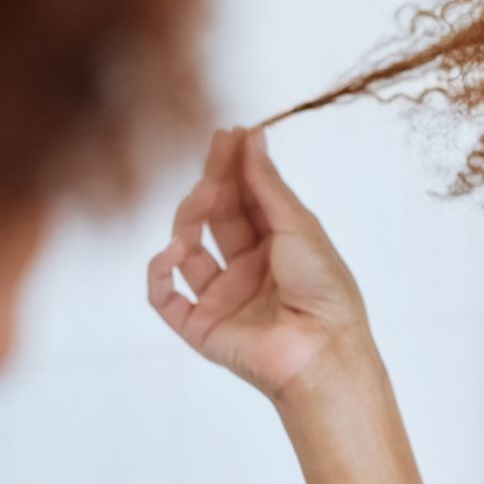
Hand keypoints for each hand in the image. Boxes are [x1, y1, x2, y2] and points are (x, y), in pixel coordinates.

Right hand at [147, 126, 372, 402]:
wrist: (322, 350)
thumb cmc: (324, 290)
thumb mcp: (298, 227)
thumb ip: (268, 184)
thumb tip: (253, 137)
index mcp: (278, 247)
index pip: (246, 198)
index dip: (234, 167)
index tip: (227, 134)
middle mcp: (248, 269)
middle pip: (215, 218)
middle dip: (211, 185)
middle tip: (213, 158)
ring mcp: (222, 297)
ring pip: (185, 250)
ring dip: (186, 222)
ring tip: (201, 204)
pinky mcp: (200, 326)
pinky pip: (165, 295)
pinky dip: (159, 270)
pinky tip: (172, 250)